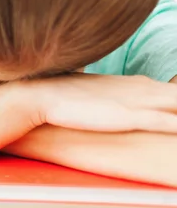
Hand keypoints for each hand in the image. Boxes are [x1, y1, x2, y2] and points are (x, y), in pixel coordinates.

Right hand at [29, 73, 176, 132]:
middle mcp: (144, 88)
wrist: (44, 94)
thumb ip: (107, 99)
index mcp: (137, 84)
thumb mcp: (93, 95)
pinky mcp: (132, 116)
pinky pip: (170, 122)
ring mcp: (140, 101)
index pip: (176, 92)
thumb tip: (104, 106)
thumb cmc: (64, 95)